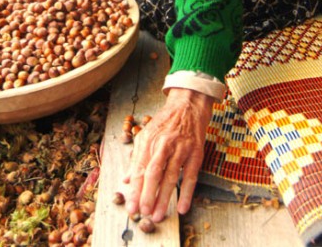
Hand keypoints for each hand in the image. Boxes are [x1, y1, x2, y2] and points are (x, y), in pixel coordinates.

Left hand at [123, 87, 213, 221]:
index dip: (134, 190)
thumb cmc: (165, 122)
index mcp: (147, 141)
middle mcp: (163, 145)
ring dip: (165, 198)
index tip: (131, 207)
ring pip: (171, 177)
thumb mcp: (146, 135)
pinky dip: (187, 192)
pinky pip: (191, 175)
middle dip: (147, 196)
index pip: (139, 169)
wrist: (188, 105)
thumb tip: (125, 179)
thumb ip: (136, 158)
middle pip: (153, 174)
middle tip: (142, 214)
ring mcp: (180, 148)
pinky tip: (183, 207)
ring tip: (158, 216)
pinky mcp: (196, 152)